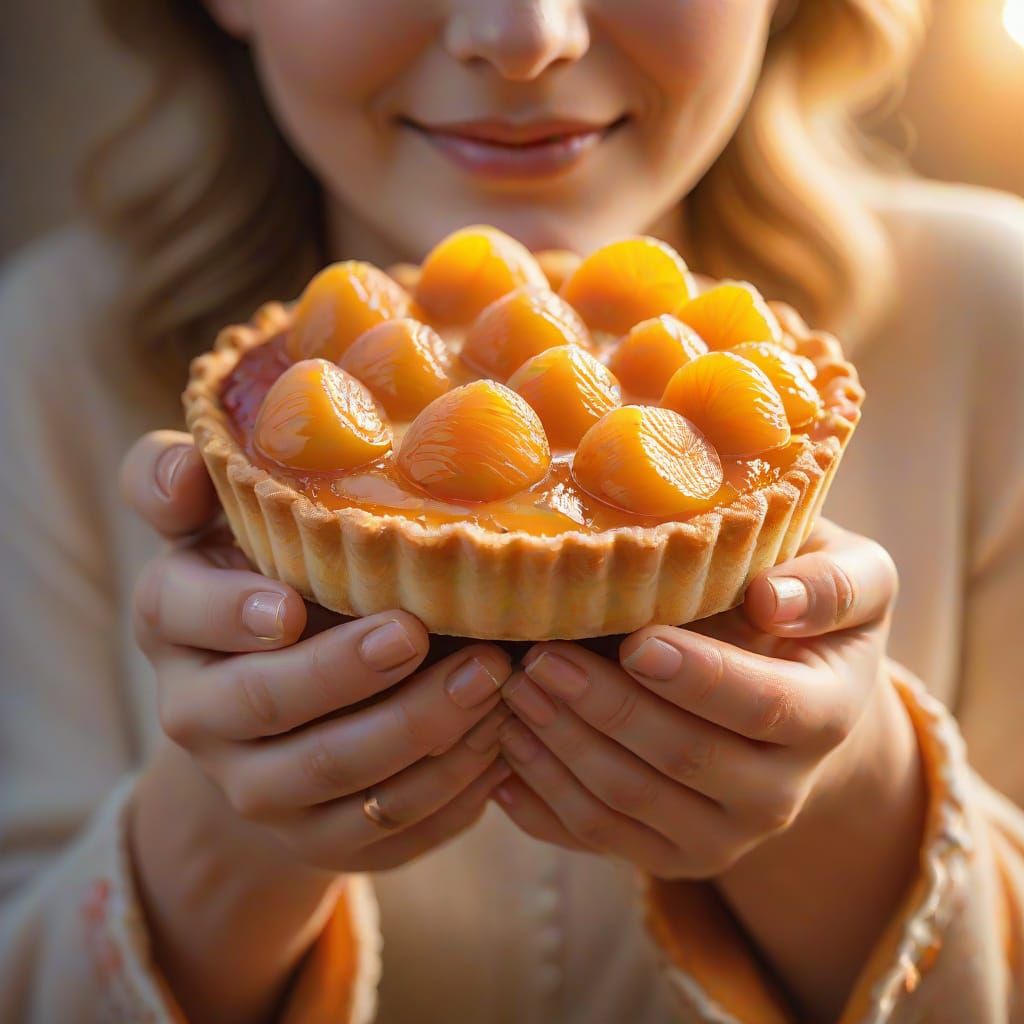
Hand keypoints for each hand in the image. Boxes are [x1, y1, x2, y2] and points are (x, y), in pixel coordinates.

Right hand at [122, 430, 512, 873]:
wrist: (277, 710)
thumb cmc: (269, 580)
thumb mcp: (221, 523)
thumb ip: (185, 481)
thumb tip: (195, 461)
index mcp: (174, 621)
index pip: (182, 611)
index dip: (231, 611)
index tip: (292, 603)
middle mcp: (200, 714)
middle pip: (266, 701)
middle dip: (347, 671)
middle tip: (421, 631)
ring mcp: (258, 788)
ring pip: (334, 775)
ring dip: (418, 728)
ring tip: (492, 678)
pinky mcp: (319, 839)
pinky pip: (384, 828)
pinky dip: (448, 787)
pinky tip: (497, 736)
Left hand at [493, 519, 907, 879]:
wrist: (793, 699)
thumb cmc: (806, 613)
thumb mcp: (851, 578)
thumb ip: (830, 582)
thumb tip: (774, 599)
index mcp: (826, 716)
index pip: (764, 707)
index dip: (699, 678)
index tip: (635, 641)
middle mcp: (780, 793)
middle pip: (683, 758)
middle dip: (605, 707)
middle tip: (540, 656)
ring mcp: (723, 836)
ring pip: (629, 803)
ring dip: (562, 748)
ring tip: (512, 690)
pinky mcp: (671, 855)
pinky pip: (598, 836)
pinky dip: (543, 798)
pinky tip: (502, 750)